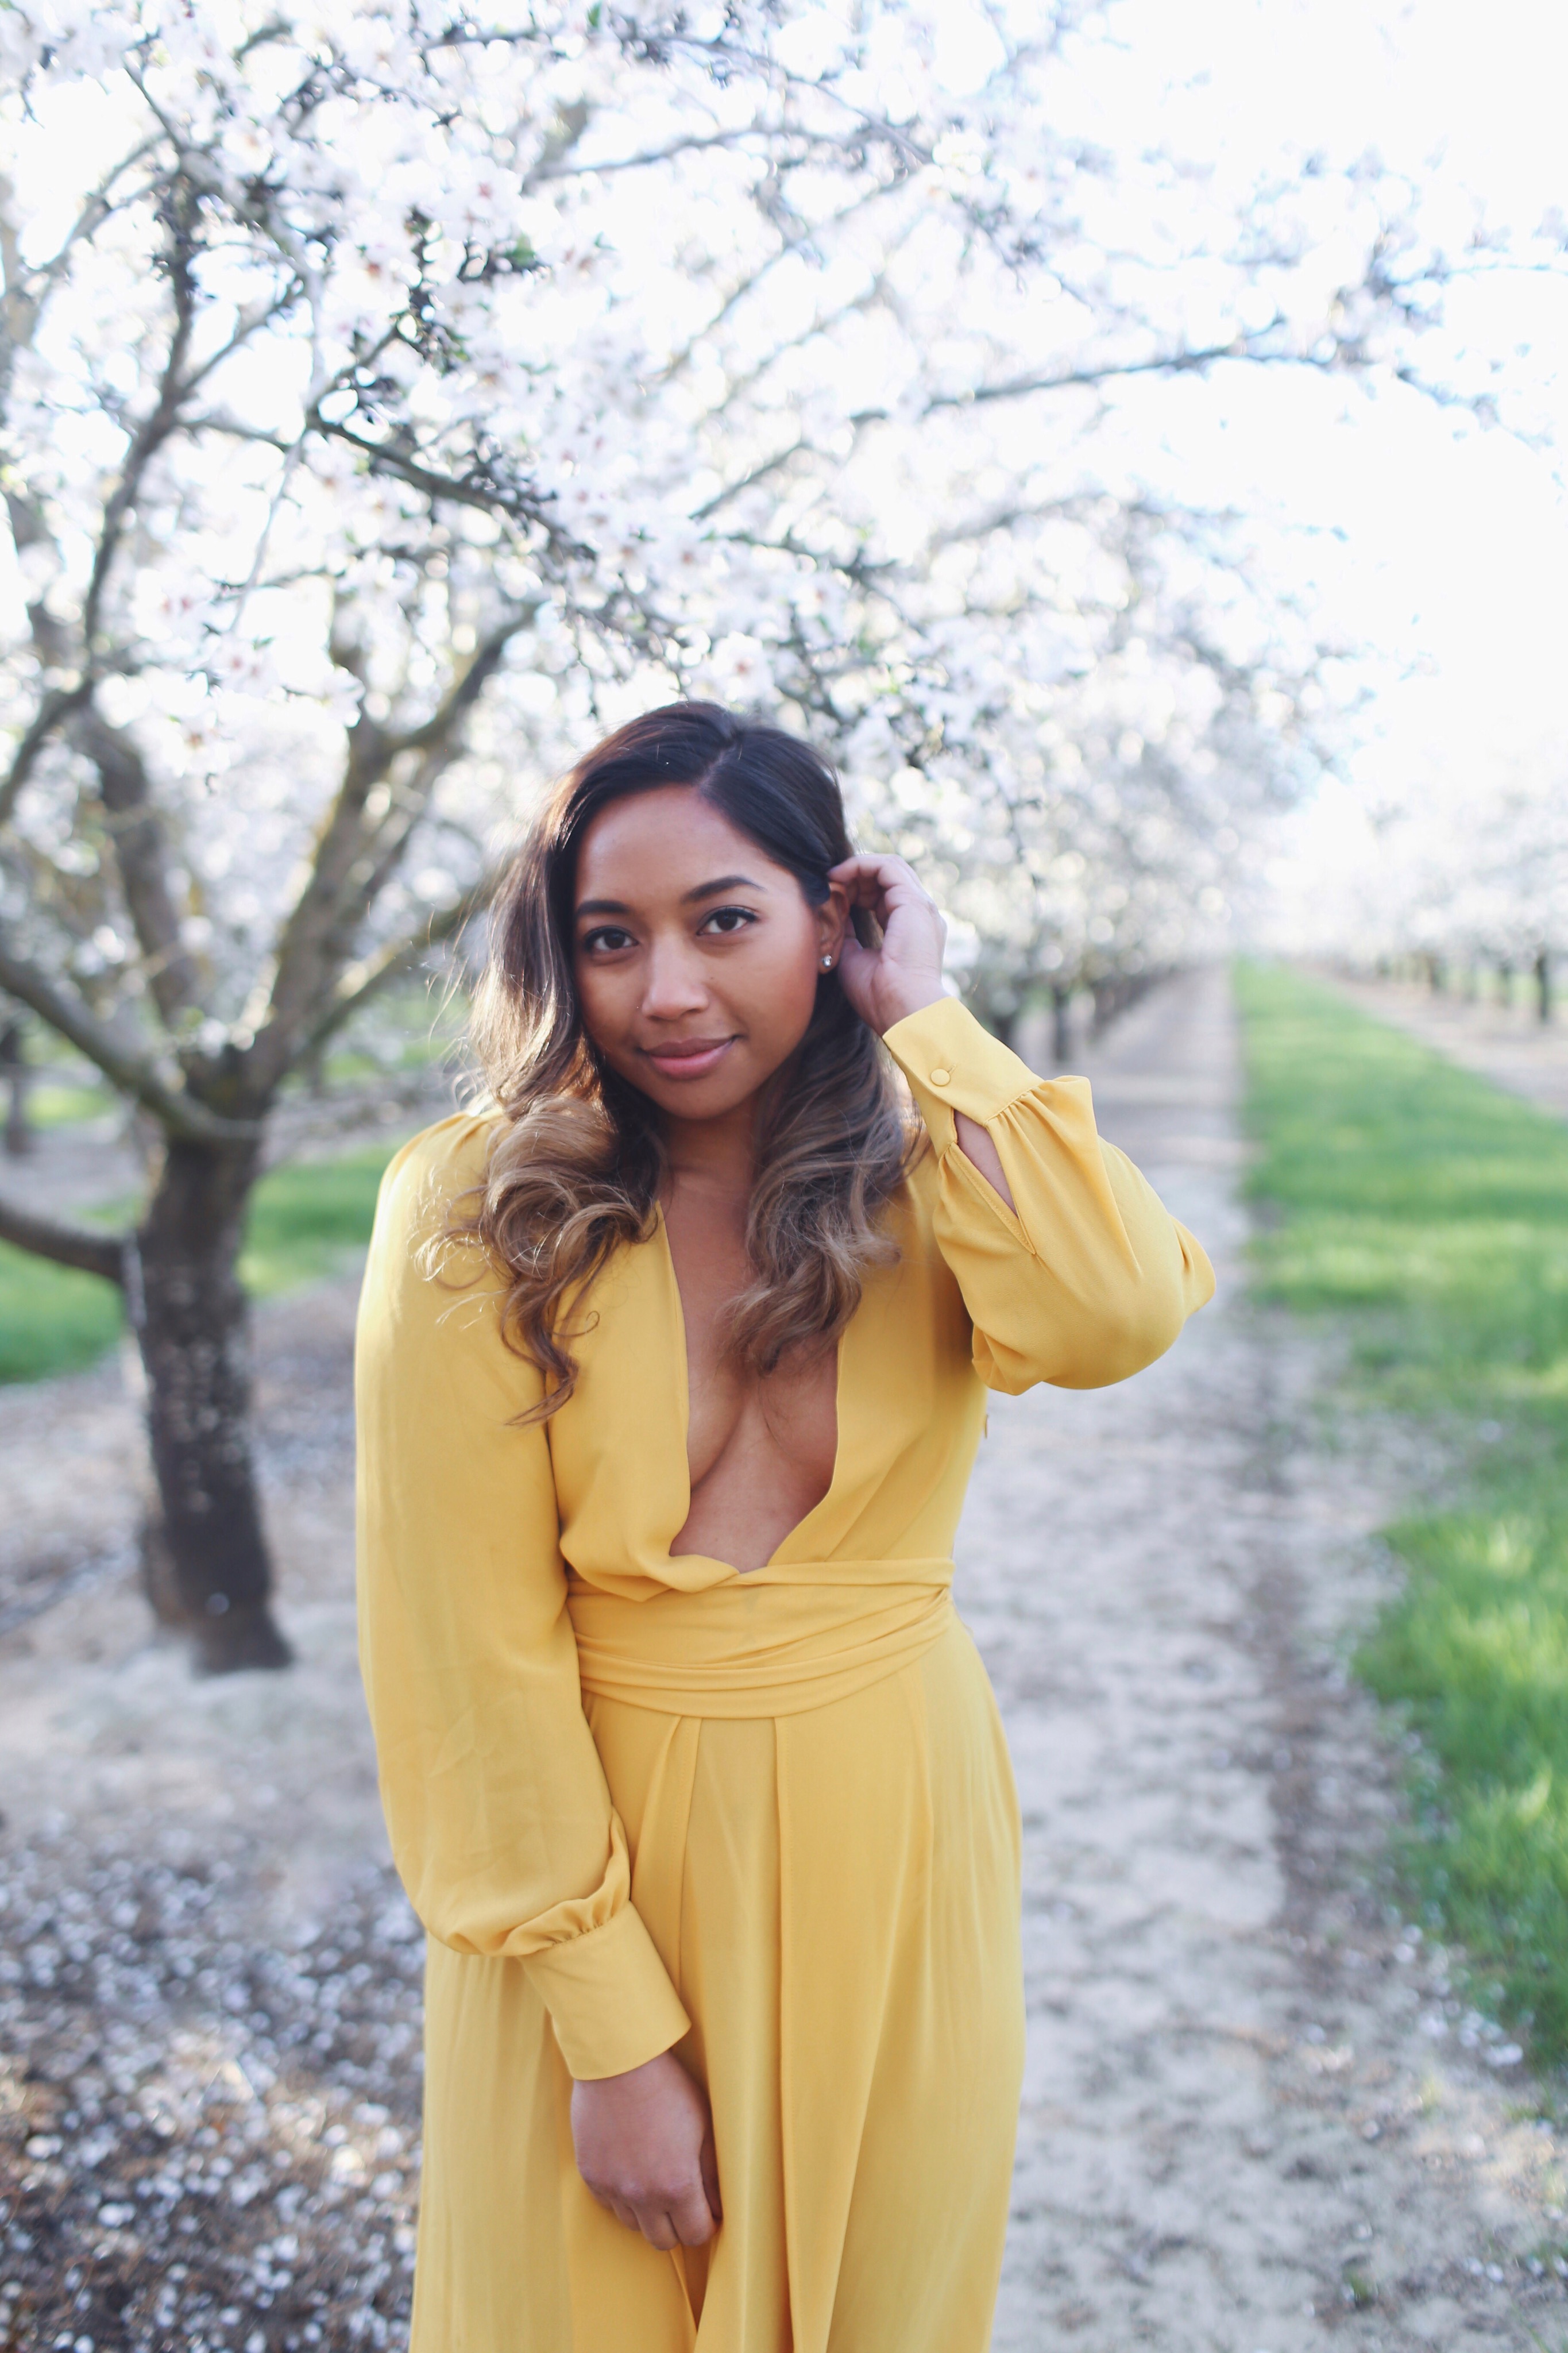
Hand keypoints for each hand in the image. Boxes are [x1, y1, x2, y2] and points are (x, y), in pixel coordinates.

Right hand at [571, 2050, 721, 2249]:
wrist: (618, 2061)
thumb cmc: (667, 2088)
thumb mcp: (703, 2126)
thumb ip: (712, 2173)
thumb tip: (719, 2207)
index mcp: (676, 2185)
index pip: (696, 2234)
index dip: (705, 2223)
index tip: (706, 2208)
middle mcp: (642, 2195)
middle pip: (663, 2241)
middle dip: (677, 2225)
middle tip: (681, 2198)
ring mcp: (612, 2187)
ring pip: (633, 2225)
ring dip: (647, 2212)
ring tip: (654, 2180)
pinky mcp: (590, 2175)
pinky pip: (608, 2204)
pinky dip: (621, 2195)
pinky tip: (630, 2168)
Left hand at [828, 853, 946, 1035]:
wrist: (902, 1011)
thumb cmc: (879, 996)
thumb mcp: (855, 958)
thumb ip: (848, 933)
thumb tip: (835, 914)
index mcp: (911, 929)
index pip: (884, 895)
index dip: (856, 891)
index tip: (830, 897)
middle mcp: (920, 915)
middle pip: (887, 878)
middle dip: (855, 877)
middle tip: (828, 885)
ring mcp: (921, 906)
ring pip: (889, 867)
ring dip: (857, 869)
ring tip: (831, 879)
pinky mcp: (914, 901)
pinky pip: (886, 867)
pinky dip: (860, 866)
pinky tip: (837, 877)